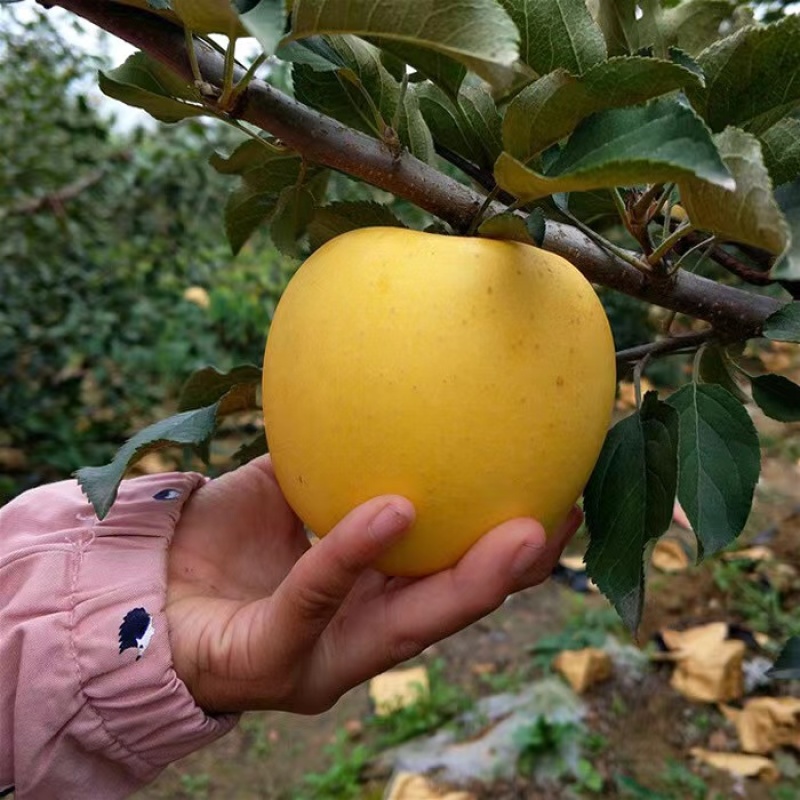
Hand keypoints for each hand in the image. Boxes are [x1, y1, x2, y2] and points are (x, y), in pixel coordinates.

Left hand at [165, 456, 581, 714]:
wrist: (143, 591)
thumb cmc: (224, 540)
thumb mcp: (287, 485)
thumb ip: (336, 454)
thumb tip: (382, 383)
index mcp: (371, 595)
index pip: (450, 572)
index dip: (507, 545)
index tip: (560, 494)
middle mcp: (360, 633)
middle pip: (449, 607)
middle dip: (511, 572)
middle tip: (563, 522)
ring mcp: (323, 655)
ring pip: (407, 624)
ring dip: (468, 583)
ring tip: (518, 539)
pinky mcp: (274, 661)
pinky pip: (316, 596)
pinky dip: (354, 553)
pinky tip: (390, 511)